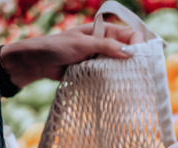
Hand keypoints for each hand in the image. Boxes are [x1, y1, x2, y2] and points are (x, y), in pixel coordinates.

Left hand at [0, 22, 143, 87]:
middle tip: (141, 72)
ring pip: (119, 64)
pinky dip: (114, 79)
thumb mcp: (82, 44)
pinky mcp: (93, 70)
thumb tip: (130, 53)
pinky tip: (119, 86)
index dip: (137, 43)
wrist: (36, 63)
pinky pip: (108, 74)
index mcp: (102, 30)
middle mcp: (103, 43)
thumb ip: (106, 46)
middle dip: (134, 59)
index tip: (139, 56)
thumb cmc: (57, 47)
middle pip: (127, 50)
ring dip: (124, 71)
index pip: (129, 33)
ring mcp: (98, 57)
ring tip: (132, 81)